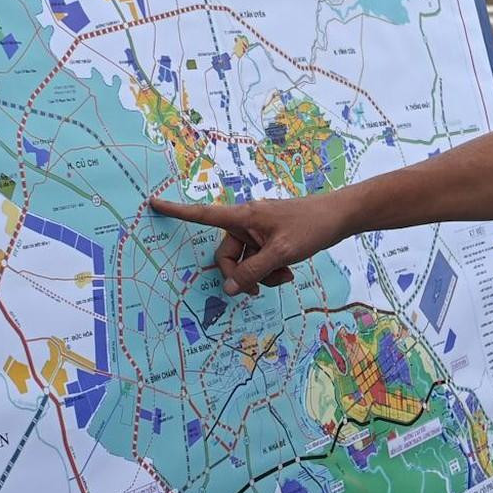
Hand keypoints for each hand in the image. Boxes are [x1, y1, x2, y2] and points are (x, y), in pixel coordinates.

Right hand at [147, 191, 348, 295]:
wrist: (339, 217)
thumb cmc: (311, 227)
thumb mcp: (282, 254)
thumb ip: (253, 271)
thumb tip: (229, 288)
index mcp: (243, 216)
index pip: (203, 215)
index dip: (177, 211)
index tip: (153, 204)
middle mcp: (247, 221)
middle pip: (227, 254)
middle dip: (242, 273)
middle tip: (261, 289)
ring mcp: (259, 230)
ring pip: (246, 260)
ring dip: (261, 274)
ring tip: (285, 276)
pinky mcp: (270, 237)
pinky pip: (259, 258)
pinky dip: (270, 269)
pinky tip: (288, 272)